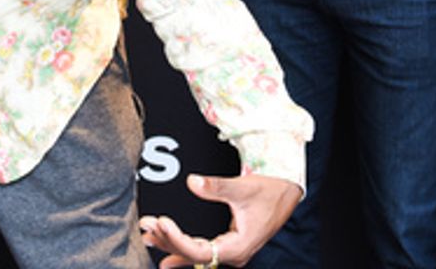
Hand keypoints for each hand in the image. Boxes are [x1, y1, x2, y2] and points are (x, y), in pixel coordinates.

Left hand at [139, 172, 299, 266]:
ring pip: (195, 253)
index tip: (162, 221)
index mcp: (238, 247)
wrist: (288, 190)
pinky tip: (166, 247)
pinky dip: (183, 244)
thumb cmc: (271, 190)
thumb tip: (192, 182)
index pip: (199, 251)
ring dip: (172, 242)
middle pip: (193, 254)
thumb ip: (216, 186)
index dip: (177, 239)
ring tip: (148, 233)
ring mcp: (231, 251)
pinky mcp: (229, 244)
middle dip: (168, 239)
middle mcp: (233, 254)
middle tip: (147, 224)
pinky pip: (202, 248)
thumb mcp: (243, 187)